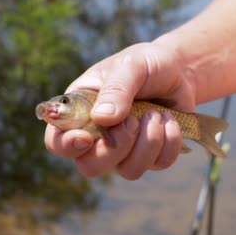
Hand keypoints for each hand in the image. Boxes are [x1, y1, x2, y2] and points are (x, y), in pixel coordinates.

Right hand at [44, 41, 195, 179]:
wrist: (179, 70)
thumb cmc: (146, 63)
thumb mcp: (131, 65)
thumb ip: (116, 89)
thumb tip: (101, 119)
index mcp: (79, 111)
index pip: (56, 141)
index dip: (66, 146)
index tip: (86, 137)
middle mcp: (97, 135)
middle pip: (90, 166)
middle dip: (115, 148)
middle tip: (133, 120)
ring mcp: (124, 149)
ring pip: (128, 171)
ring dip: (148, 143)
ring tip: (156, 114)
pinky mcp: (151, 155)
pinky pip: (158, 165)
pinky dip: (169, 142)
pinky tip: (170, 120)